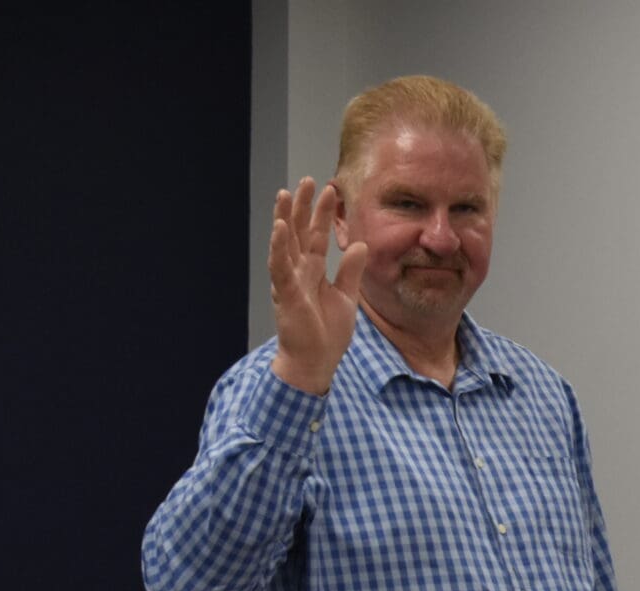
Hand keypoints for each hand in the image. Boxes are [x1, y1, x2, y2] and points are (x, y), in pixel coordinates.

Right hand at [267, 177, 368, 395]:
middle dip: (301, 206)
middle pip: (297, 231)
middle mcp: (298, 271)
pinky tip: (279, 227)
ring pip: (284, 243)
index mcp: (312, 271)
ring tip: (285, 193)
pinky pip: (280, 266)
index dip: (321, 213)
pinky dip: (278, 246)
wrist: (317, 361)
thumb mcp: (346, 296)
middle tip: (305, 180)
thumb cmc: (327, 333)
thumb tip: (360, 245)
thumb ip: (351, 271)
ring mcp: (289, 280)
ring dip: (284, 217)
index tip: (329, 190)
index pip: (316, 235)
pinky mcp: (286, 293)